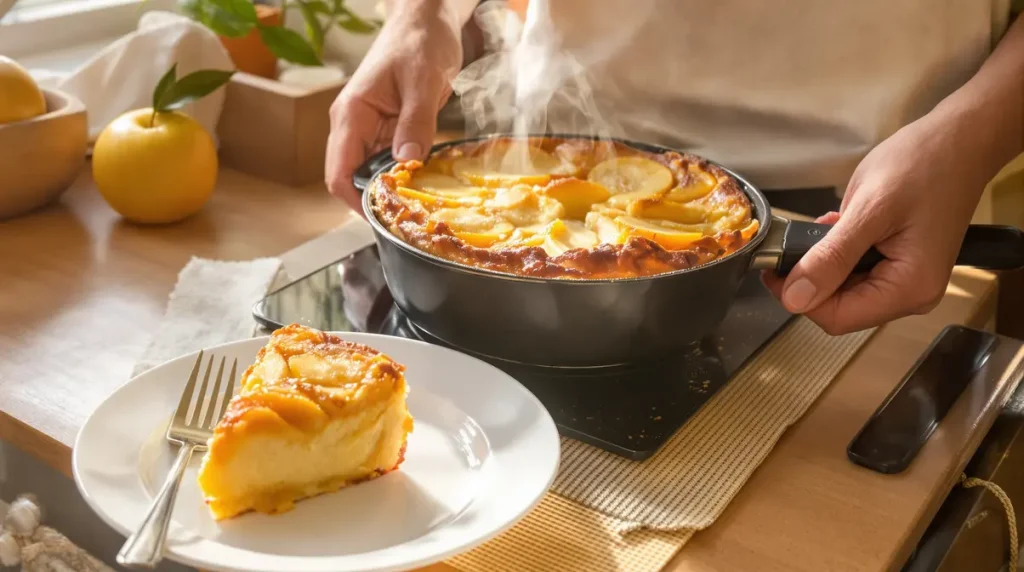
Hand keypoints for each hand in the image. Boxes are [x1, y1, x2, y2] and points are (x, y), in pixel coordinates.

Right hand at [325, 3, 462, 212]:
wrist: (428, 21)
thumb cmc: (420, 41)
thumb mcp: (422, 81)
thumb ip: (415, 123)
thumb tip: (406, 162)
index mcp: (351, 115)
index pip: (339, 172)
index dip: (356, 202)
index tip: (384, 219)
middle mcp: (354, 126)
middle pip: (354, 179)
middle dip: (378, 200)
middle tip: (412, 217)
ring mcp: (372, 129)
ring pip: (374, 174)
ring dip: (394, 190)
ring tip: (422, 206)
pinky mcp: (390, 130)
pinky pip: (392, 162)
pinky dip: (406, 175)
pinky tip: (427, 184)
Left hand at [761, 112, 988, 334]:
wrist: (959, 139)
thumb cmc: (922, 165)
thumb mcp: (869, 210)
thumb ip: (831, 257)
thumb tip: (794, 298)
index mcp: (909, 289)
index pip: (837, 318)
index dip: (798, 298)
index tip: (773, 267)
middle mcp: (911, 295)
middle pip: (840, 308)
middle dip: (811, 278)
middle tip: (796, 240)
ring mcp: (908, 281)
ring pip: (844, 291)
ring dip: (824, 262)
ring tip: (826, 226)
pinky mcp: (901, 265)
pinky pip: (857, 273)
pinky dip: (839, 253)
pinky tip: (839, 226)